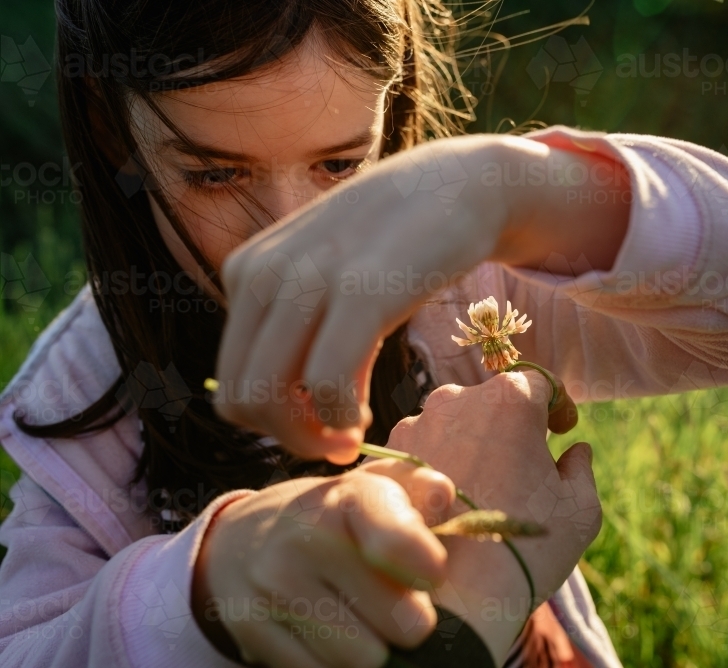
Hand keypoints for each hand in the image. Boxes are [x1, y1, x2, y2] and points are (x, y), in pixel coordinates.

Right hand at [192, 462, 455, 667]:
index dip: (425, 567)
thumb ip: (419, 489)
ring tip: (355, 618)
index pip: (397, 540)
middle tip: (391, 603)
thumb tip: (441, 494)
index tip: (432, 577)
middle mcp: (307, 536)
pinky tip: (321, 633)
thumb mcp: (376, 492)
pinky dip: (330, 663)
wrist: (239, 541)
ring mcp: (275, 583)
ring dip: (371, 648)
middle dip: (407, 621)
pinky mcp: (249, 625)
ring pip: (364, 658)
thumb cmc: (334, 520)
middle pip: (402, 622)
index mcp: (350, 497)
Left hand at [213, 134, 515, 463]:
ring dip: (312, 436)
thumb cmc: (397, 240)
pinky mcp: (359, 290)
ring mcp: (307, 279)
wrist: (458, 184)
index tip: (324, 425)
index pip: (231, 382)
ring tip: (353, 428)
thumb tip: (319, 427)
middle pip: (240, 400)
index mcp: (246, 271)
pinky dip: (342, 417)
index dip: (275, 423)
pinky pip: (326, 384)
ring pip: (268, 399)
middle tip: (339, 439)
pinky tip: (366, 412)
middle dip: (289, 438)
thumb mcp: (335, 285)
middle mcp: (262, 273)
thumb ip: (311, 344)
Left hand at [384, 370, 601, 663]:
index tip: (562, 431)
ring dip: (468, 447)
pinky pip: (418, 455)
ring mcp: (412, 428)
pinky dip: (435, 471)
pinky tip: (448, 508)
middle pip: (491, 402)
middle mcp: (454, 400)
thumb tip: (576, 452)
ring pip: (450, 426)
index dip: (557, 406)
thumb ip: (581, 469)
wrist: (451, 599)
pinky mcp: (383, 460)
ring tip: (480, 493)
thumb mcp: (580, 511)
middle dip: (508, 427)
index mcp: (509, 399)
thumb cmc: (526, 548)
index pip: (540, 384)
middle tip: (521, 466)